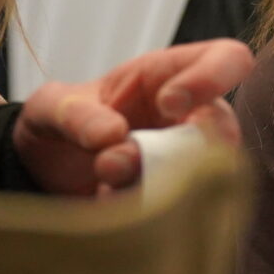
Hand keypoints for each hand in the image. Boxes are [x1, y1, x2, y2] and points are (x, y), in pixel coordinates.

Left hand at [13, 39, 254, 196]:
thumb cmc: (60, 125)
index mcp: (168, 76)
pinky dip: (145, 213)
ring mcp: (190, 160)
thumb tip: (114, 136)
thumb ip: (75, 115)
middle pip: (224, 131)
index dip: (213, 78)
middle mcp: (191, 118)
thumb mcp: (50, 107)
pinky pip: (183, 209)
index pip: (227, 60)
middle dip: (174, 152)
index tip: (170, 105)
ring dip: (149, 186)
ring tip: (102, 186)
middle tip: (114, 163)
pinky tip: (109, 204)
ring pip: (202, 176)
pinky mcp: (180, 198)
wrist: (46, 176)